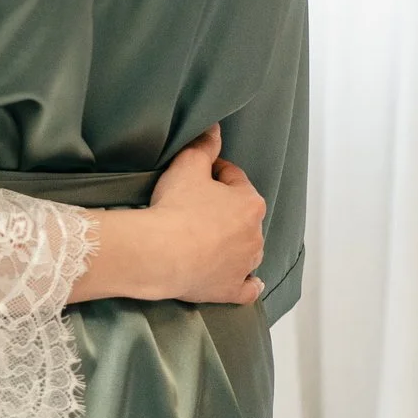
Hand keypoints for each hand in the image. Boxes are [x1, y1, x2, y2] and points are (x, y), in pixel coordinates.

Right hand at [135, 126, 266, 304]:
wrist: (161, 253)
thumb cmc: (177, 207)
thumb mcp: (188, 164)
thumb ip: (204, 144)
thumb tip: (215, 127)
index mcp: (250, 203)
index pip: (234, 179)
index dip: (213, 174)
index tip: (194, 176)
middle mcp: (256, 235)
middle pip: (242, 215)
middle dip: (224, 209)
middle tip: (194, 206)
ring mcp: (246, 265)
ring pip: (248, 250)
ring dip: (235, 244)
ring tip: (207, 239)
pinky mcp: (233, 290)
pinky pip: (248, 286)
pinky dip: (247, 281)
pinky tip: (244, 279)